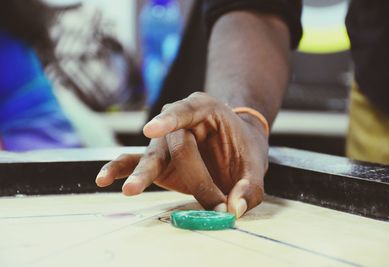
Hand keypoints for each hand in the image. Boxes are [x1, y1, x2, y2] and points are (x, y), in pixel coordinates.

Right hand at [96, 92, 268, 217]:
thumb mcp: (256, 165)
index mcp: (205, 109)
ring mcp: (164, 141)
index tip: (151, 130)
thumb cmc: (243, 149)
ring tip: (130, 189)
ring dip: (142, 175)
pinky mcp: (156, 159)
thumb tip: (233, 210)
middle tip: (217, 204)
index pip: (185, 110)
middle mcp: (179, 121)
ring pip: (151, 156)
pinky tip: (103, 179)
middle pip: (177, 145)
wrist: (234, 146)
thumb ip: (249, 187)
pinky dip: (118, 169)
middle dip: (197, 178)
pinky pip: (132, 161)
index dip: (169, 120)